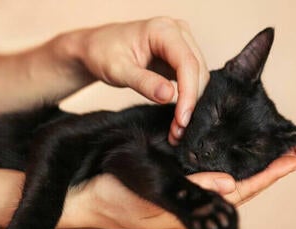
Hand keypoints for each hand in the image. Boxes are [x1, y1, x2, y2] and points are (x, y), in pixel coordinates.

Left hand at [67, 17, 208, 143]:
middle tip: (178, 131)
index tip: (181, 119)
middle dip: (191, 103)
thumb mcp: (118, 70)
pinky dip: (188, 99)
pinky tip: (178, 118)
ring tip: (177, 129)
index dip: (189, 93)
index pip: (187, 63)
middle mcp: (178, 32)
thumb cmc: (102, 53)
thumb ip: (143, 82)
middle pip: (198, 71)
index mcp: (163, 30)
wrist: (96, 48)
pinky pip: (193, 79)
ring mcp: (182, 44)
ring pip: (199, 77)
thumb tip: (169, 97)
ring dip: (192, 104)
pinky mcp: (181, 57)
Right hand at [82, 147, 295, 228]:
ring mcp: (187, 187)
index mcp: (196, 205)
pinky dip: (226, 154)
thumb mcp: (153, 197)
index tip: (294, 160)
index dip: (269, 176)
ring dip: (252, 161)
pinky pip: (208, 166)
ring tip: (275, 148)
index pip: (242, 190)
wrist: (87, 197)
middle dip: (269, 168)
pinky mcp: (176, 176)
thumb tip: (230, 185)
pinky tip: (233, 144)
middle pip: (243, 183)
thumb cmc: (115, 199)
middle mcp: (197, 196)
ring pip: (228, 174)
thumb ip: (191, 191)